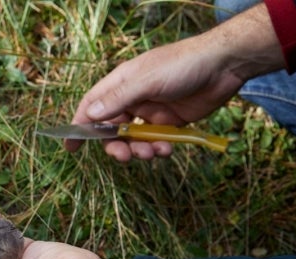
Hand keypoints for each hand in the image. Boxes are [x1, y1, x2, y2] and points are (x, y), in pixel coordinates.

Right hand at [67, 4, 279, 160]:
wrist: (224, 65)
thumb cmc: (183, 64)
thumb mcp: (147, 80)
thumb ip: (119, 98)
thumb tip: (90, 115)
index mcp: (121, 83)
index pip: (92, 106)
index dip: (80, 126)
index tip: (71, 147)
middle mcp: (133, 98)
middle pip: (112, 129)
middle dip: (116, 146)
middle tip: (124, 157)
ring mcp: (151, 112)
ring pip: (134, 139)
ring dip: (139, 150)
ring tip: (153, 153)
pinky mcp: (170, 122)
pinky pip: (156, 141)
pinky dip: (159, 148)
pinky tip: (168, 148)